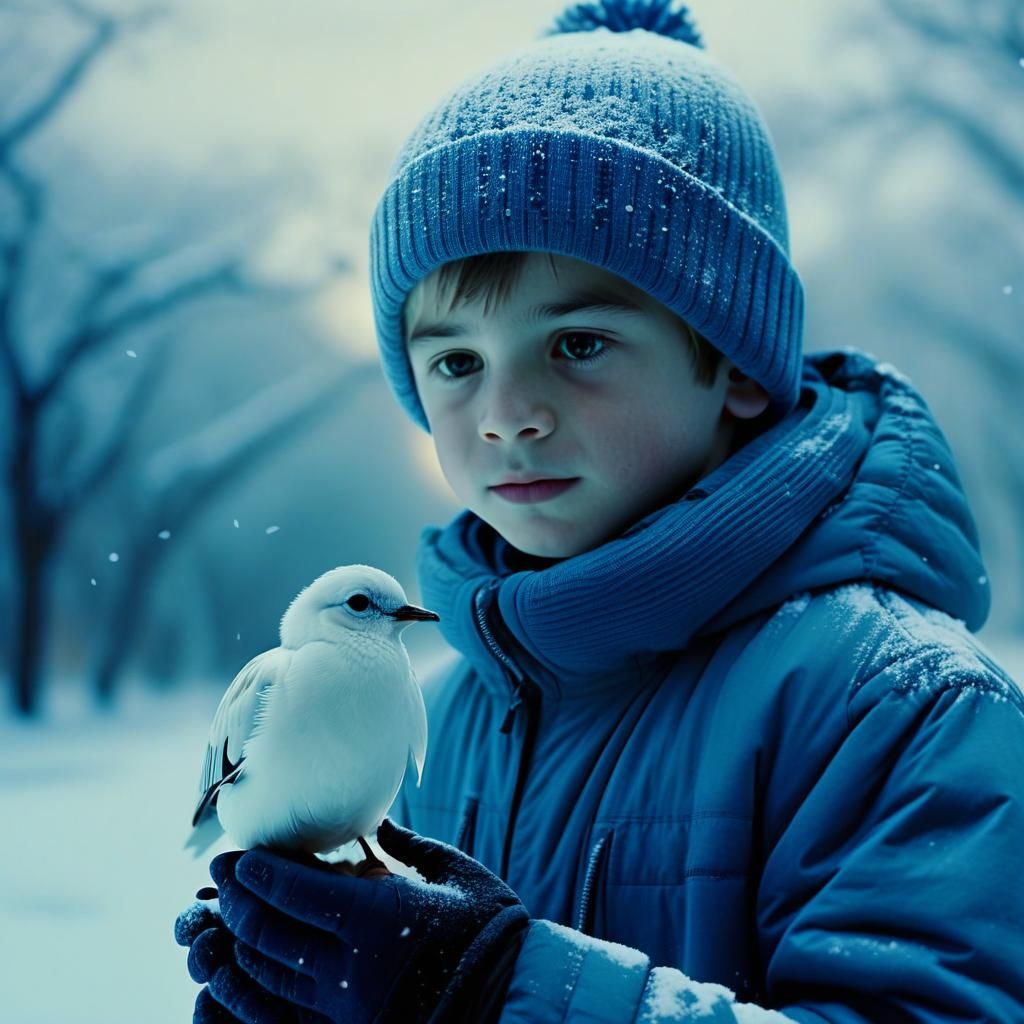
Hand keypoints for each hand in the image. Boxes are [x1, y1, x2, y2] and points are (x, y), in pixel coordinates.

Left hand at [197, 819, 528, 1023]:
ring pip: (271, 974)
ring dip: (242, 941)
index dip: (258, 872)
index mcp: (378, 918)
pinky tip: (250, 964)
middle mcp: (352, 966)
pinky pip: (286, 1008)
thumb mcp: (453, 872)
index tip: (237, 855)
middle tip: (222, 875)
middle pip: (271, 934)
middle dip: (238, 901)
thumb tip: (376, 823)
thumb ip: (408, 844)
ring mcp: (347, 1006)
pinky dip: (259, 984)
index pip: (295, 892)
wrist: (512, 1001)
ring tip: (229, 914)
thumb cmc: (489, 929)